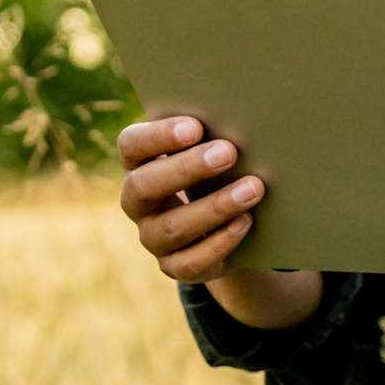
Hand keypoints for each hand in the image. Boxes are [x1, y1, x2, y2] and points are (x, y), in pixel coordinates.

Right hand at [115, 117, 318, 329]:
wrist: (220, 224)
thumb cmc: (213, 172)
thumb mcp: (207, 153)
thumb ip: (211, 138)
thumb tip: (245, 117)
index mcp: (137, 163)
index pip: (131, 144)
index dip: (159, 135)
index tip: (196, 126)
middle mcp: (136, 202)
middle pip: (145, 185)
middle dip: (187, 168)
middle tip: (229, 152)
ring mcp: (151, 237)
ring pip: (171, 227)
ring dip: (215, 206)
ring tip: (252, 188)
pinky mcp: (173, 266)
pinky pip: (191, 261)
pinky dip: (220, 241)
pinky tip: (245, 221)